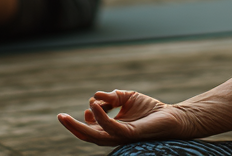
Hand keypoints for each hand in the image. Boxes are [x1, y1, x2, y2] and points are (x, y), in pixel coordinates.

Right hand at [57, 90, 188, 146]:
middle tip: (59, 116)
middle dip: (72, 127)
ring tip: (64, 117)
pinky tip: (93, 105)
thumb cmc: (151, 109)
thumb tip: (95, 96)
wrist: (173, 116)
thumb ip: (112, 96)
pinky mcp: (129, 134)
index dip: (86, 116)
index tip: (92, 103)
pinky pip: (110, 127)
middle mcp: (115, 135)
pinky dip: (100, 117)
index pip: (92, 128)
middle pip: (88, 135)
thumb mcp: (128, 97)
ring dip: (78, 126)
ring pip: (94, 136)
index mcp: (113, 128)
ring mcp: (121, 136)